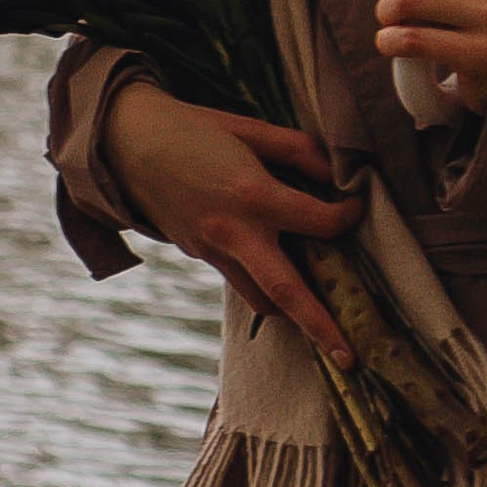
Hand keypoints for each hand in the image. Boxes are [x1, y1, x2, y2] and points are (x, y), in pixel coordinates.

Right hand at [101, 83, 366, 365]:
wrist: (126, 144)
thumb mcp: (250, 128)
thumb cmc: (194, 128)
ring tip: (320, 320)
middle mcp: (233, 233)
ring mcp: (212, 250)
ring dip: (290, 311)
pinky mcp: (197, 256)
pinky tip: (280, 274)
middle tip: (349, 359)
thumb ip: (297, 150)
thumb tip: (334, 173)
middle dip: (320, 326)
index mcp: (252, 196)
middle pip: (285, 292)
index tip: (359, 208)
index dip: (347, 216)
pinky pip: (238, 281)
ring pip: (259, 298)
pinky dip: (262, 285)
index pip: (317, 222)